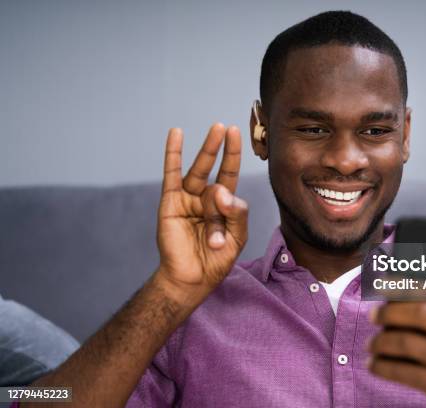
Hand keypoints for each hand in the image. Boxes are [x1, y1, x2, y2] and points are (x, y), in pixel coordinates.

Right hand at [154, 124, 247, 306]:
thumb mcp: (237, 237)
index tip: (237, 134)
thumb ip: (236, 214)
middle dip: (222, 148)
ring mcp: (187, 199)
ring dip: (207, 151)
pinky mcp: (170, 203)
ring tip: (216, 130)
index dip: (233, 155)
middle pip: (214, 168)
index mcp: (224, 205)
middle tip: (228, 129)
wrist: (192, 279)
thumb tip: (221, 190)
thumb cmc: (217, 261)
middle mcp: (205, 198)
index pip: (230, 174)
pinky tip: (176, 134)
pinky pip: (171, 175)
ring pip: (199, 174)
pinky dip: (173, 154)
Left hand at [368, 253, 425, 407]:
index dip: (404, 285)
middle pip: (419, 313)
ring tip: (372, 342)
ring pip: (407, 343)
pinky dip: (382, 367)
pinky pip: (404, 372)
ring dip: (381, 341)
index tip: (382, 284)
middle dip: (389, 311)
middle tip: (373, 314)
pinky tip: (373, 363)